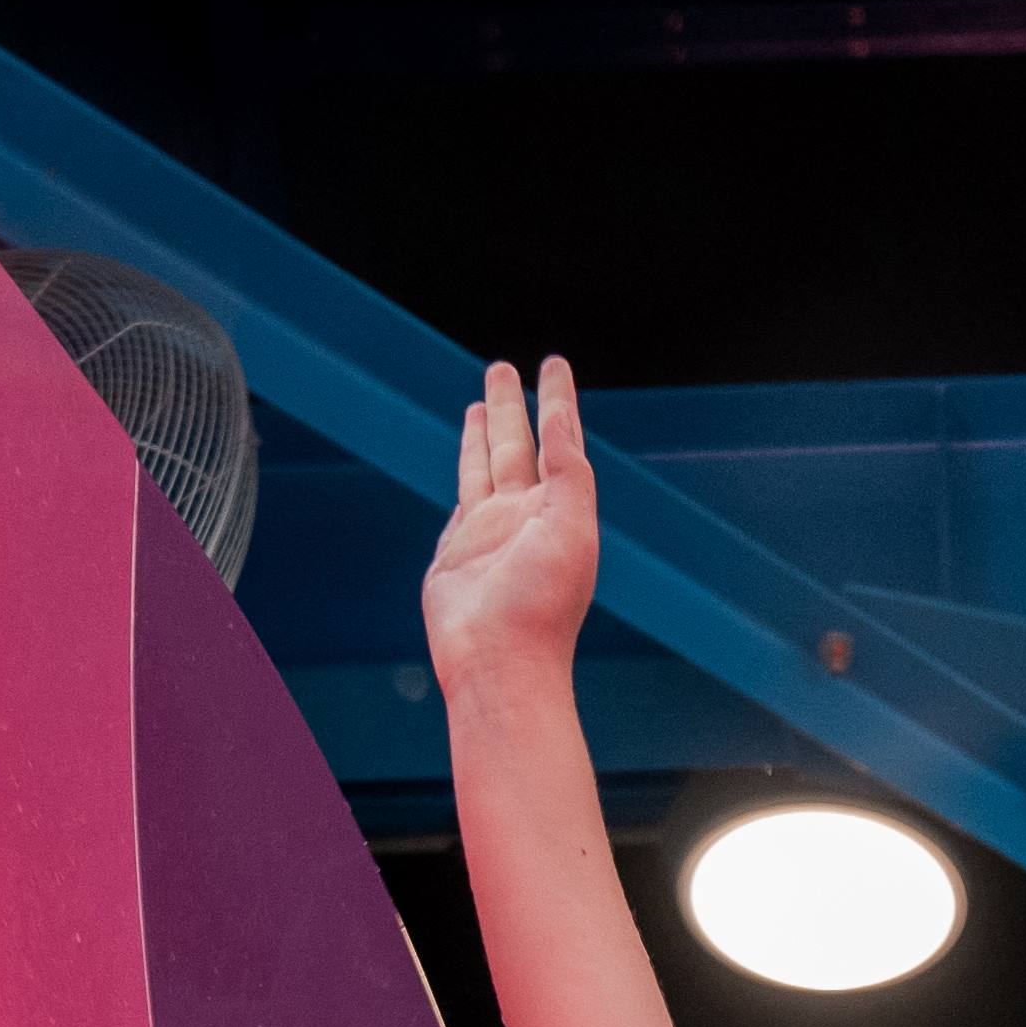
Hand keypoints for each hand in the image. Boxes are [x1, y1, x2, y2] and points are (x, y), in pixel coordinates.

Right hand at [425, 353, 599, 687]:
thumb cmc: (542, 605)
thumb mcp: (570, 526)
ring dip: (482, 436)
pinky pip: (460, 508)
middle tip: (501, 369)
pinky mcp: (455, 555)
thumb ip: (568, 469)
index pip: (556, 439)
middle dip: (508, 406)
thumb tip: (561, 416)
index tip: (553, 364)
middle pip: (512, 445)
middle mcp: (523, 516)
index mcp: (557, 507)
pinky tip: (467, 471)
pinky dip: (464, 484)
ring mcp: (487, 535)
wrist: (499, 662)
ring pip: (482, 469)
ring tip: (480, 404)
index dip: (555, 400)